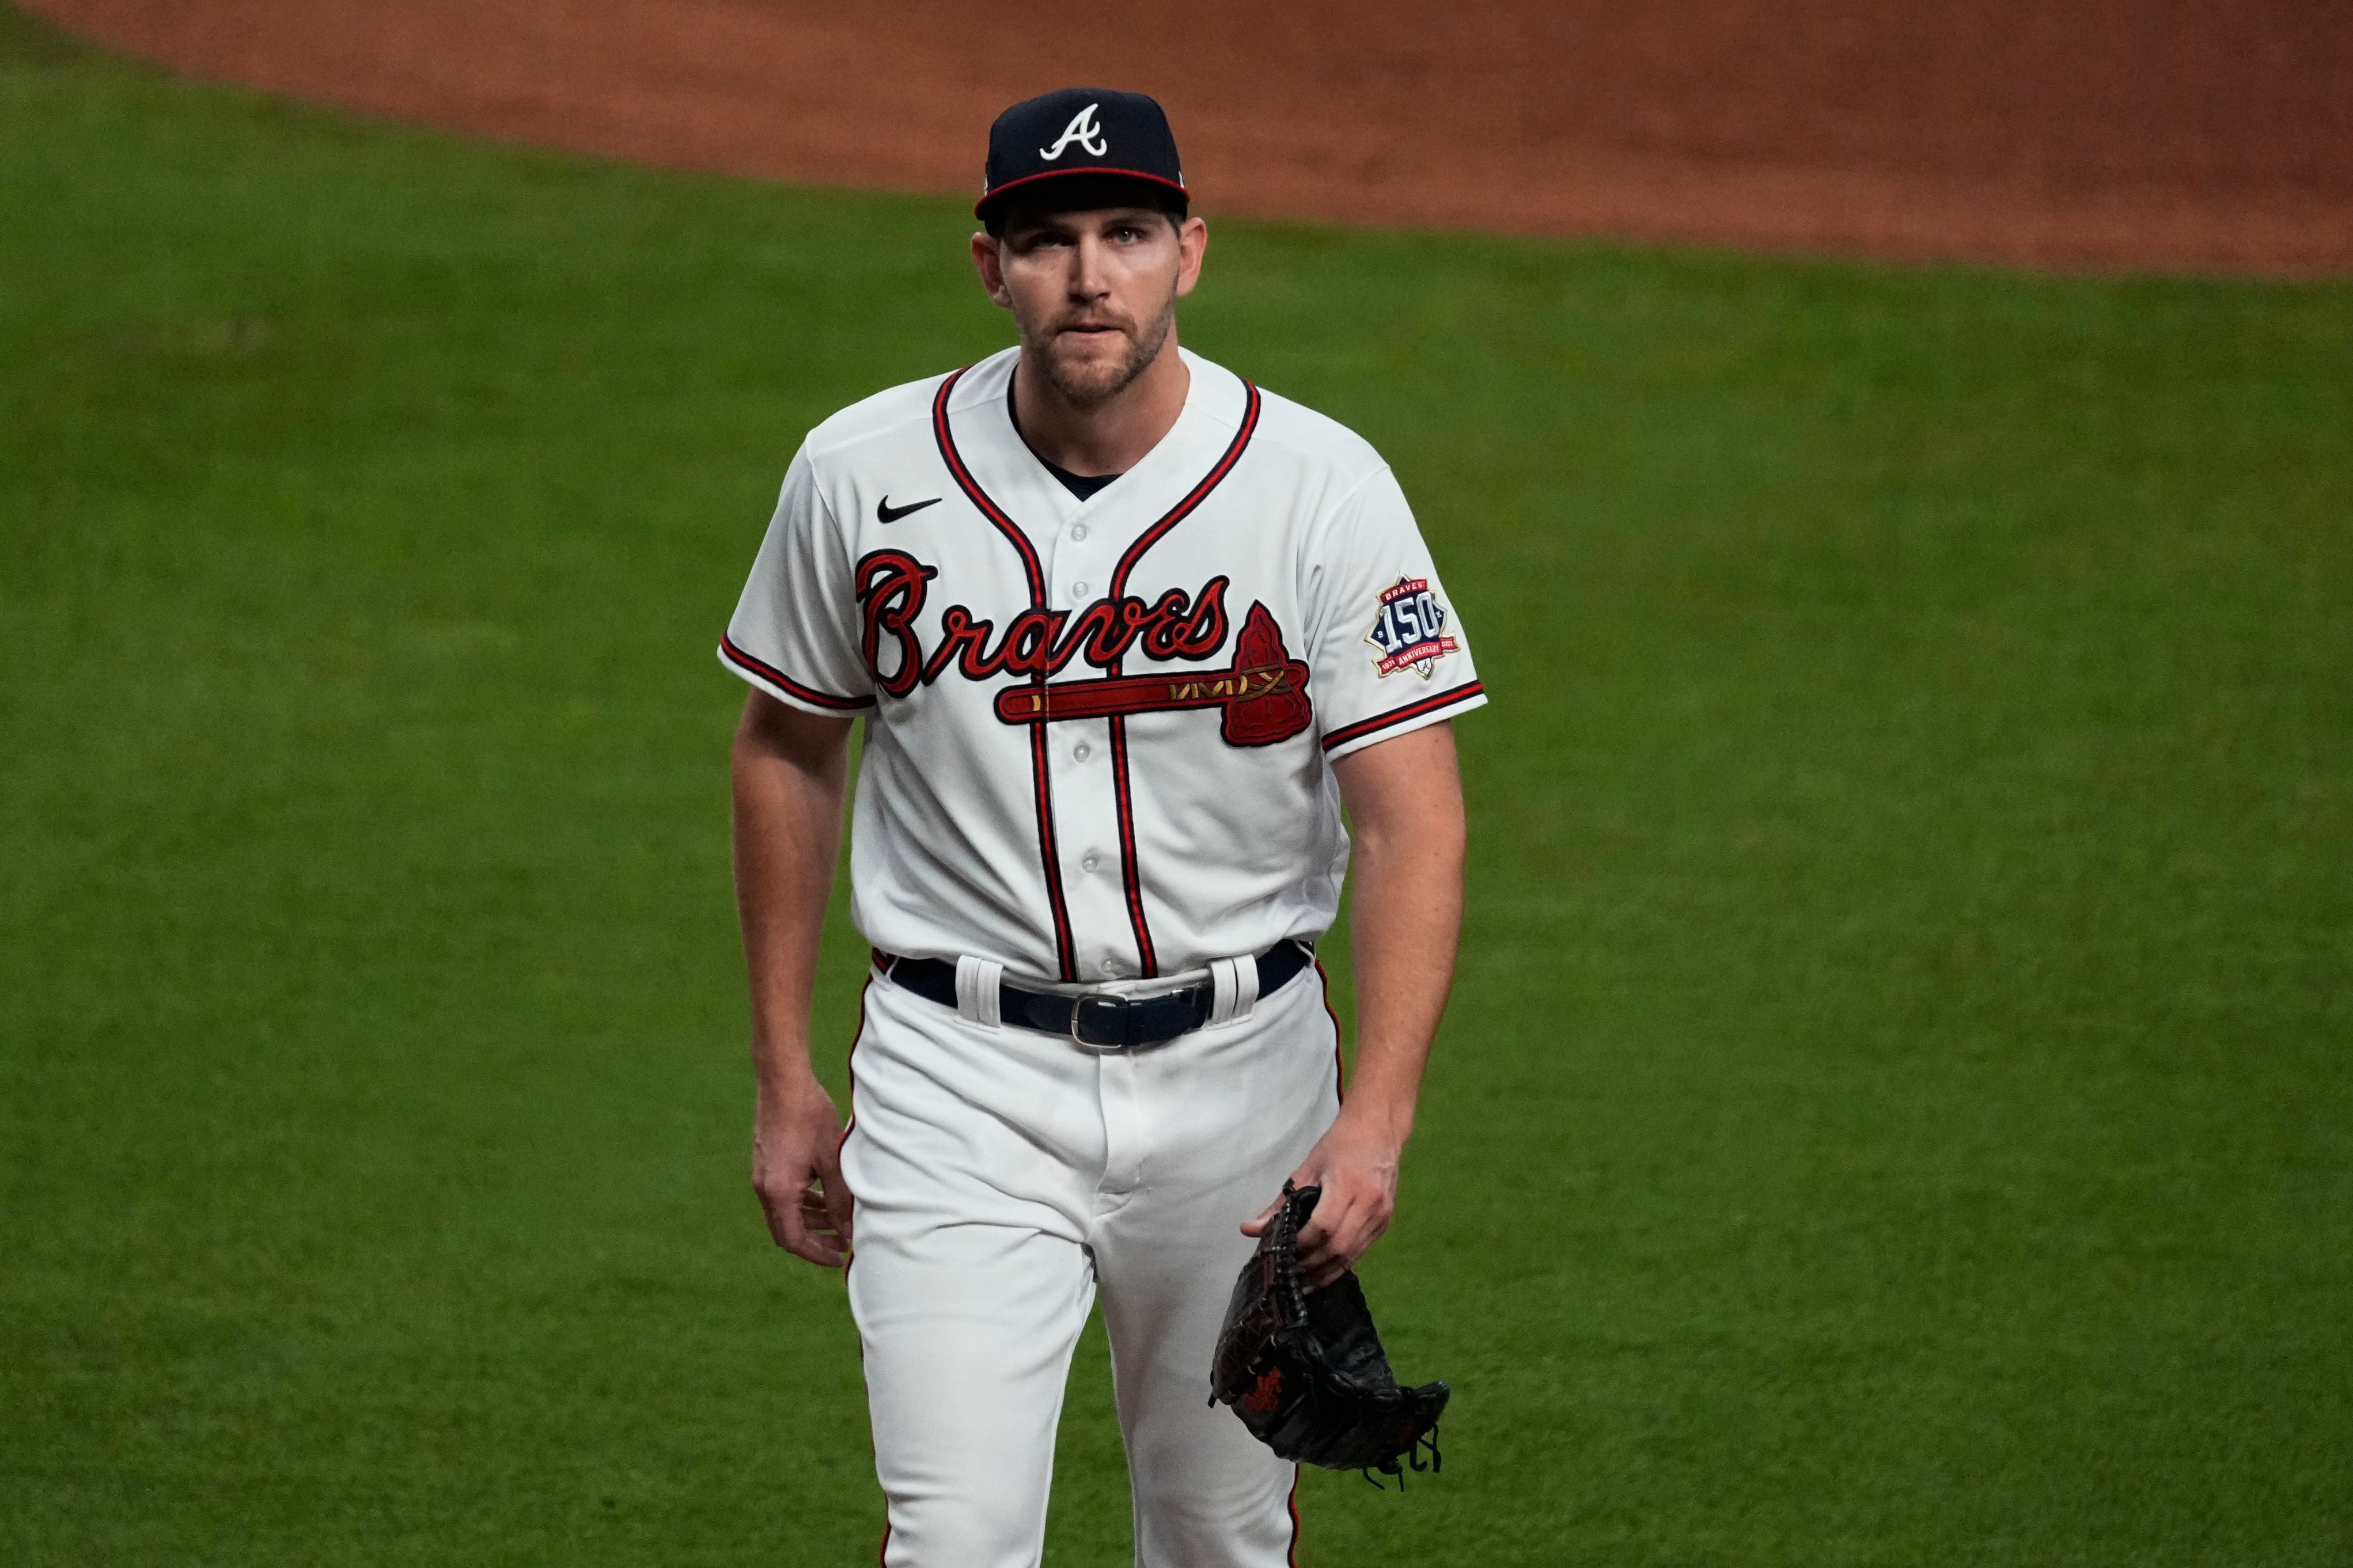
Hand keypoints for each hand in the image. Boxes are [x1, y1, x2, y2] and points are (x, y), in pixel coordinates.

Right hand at [751, 1067, 853, 1267]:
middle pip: (787, 1230)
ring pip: (786, 1212)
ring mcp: (763, 1176)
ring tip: (841, 1220)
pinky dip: (804, 1201)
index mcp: (778, 1192)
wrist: (784, 1083)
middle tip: (844, 1243)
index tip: (840, 1258)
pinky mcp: (767, 1164)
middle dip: (816, 1241)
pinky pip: (784, 1194)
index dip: (817, 1254)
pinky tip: (826, 1196)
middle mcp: (765, 1188)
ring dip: (812, 1220)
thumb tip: (847, 1230)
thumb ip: (839, 1199)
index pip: (794, 1240)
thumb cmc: (810, 1117)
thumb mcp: (832, 1162)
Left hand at [1241, 1106, 1402, 1288]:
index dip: (1300, 1245)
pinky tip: (1323, 1270)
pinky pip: (1362, 1251)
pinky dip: (1341, 1264)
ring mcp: (1382, 1214)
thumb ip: (1279, 1203)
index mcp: (1348, 1185)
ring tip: (1303, 1283)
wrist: (1378, 1131)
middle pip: (1338, 1248)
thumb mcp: (1306, 1168)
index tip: (1282, 1253)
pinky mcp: (1386, 1222)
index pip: (1322, 1227)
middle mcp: (1370, 1203)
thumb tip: (1249, 1230)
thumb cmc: (1339, 1146)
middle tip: (1289, 1277)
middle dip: (1311, 1266)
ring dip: (1326, 1273)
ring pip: (1351, 1255)